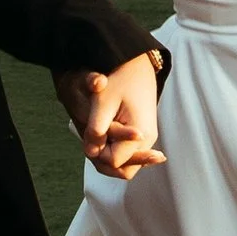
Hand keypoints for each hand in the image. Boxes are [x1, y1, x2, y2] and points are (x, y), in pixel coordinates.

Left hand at [58, 52, 164, 178]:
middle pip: (124, 170)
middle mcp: (148, 140)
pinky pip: (129, 154)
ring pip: (127, 165)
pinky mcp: (143, 135)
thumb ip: (96, 130)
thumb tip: (90, 153)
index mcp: (140, 134)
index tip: (88, 136)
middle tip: (90, 143)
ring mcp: (147, 139)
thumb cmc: (119, 81)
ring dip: (109, 158)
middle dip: (104, 162)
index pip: (114, 162)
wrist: (137, 65)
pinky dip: (115, 151)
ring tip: (95, 140)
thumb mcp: (103, 103)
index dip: (97, 153)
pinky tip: (103, 138)